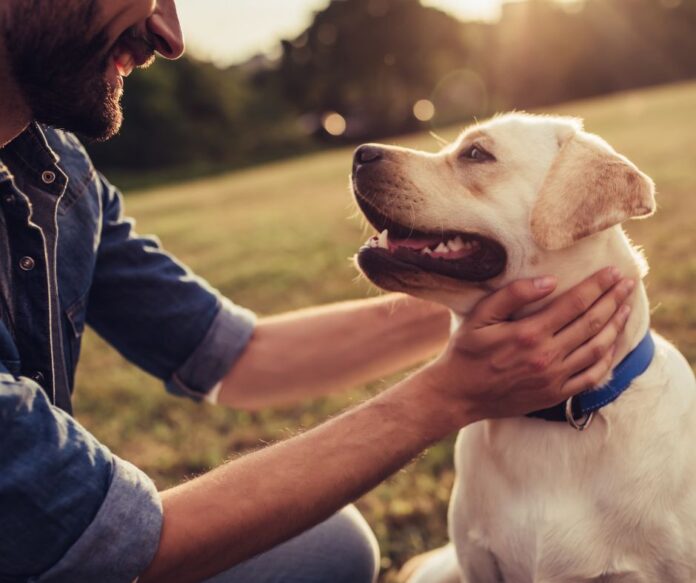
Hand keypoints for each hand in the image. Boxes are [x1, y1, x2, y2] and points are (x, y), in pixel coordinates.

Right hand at [424, 267, 633, 424]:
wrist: (458, 394)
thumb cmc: (466, 351)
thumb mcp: (480, 316)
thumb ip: (513, 295)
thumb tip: (549, 281)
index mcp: (528, 333)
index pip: (574, 303)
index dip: (597, 286)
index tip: (613, 272)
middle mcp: (546, 356)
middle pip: (592, 323)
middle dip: (613, 300)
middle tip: (628, 283)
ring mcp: (554, 378)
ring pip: (597, 349)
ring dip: (616, 326)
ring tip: (626, 308)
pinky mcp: (555, 394)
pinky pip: (591, 376)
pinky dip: (607, 359)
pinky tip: (612, 344)